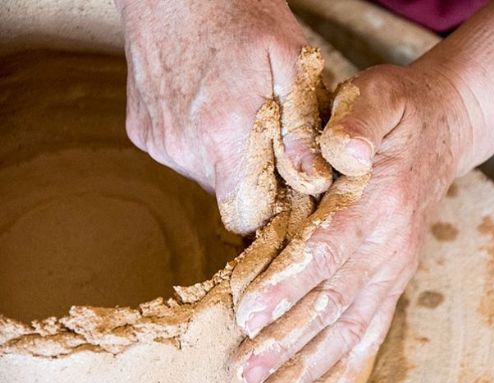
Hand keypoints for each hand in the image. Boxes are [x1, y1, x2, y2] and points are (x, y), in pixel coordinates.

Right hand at [116, 0, 332, 234]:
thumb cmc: (239, 14)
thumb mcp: (290, 62)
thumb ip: (301, 128)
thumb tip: (313, 180)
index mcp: (223, 135)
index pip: (246, 214)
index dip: (270, 206)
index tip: (286, 185)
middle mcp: (183, 148)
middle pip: (227, 195)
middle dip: (254, 177)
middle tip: (268, 134)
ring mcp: (158, 141)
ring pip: (205, 176)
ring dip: (227, 158)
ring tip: (237, 113)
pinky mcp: (142, 132)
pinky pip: (181, 155)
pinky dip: (200, 142)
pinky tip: (208, 106)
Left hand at [232, 63, 472, 382]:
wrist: (444, 127)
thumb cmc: (399, 113)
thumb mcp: (378, 98)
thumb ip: (357, 123)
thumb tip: (340, 153)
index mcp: (376, 203)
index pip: (327, 249)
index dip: (288, 283)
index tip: (251, 314)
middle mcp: (387, 246)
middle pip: (331, 301)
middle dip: (286, 340)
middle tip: (246, 372)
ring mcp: (392, 267)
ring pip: (347, 327)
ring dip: (308, 363)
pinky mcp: (392, 277)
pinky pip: (372, 329)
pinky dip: (346, 365)